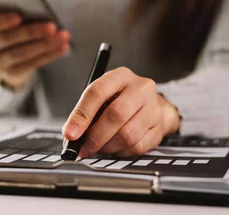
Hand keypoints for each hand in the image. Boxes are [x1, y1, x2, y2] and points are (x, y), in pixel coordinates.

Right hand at [0, 10, 70, 88]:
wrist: (3, 54)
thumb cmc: (9, 25)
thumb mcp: (6, 17)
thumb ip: (15, 10)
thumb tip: (37, 10)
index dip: (1, 21)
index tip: (18, 16)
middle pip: (7, 39)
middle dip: (31, 32)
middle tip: (51, 26)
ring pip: (21, 53)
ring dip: (45, 44)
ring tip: (62, 36)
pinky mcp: (11, 73)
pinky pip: (32, 64)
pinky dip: (49, 55)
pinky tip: (63, 47)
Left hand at [62, 67, 179, 157]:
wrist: (150, 105)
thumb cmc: (119, 100)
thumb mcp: (101, 98)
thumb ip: (85, 113)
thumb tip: (70, 135)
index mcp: (120, 76)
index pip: (97, 92)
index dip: (81, 115)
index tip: (70, 134)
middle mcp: (141, 88)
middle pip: (116, 114)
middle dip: (95, 136)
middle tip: (84, 149)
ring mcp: (153, 108)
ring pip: (128, 134)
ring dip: (107, 147)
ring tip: (98, 148)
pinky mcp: (159, 128)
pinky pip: (137, 147)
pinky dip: (120, 152)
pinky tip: (114, 149)